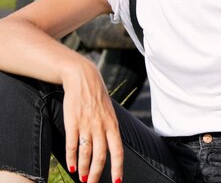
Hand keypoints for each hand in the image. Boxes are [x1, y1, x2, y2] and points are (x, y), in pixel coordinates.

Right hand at [61, 59, 122, 182]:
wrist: (83, 79)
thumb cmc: (97, 97)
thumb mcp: (110, 112)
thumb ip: (110, 129)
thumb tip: (112, 146)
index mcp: (113, 125)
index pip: (118, 151)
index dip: (118, 167)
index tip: (118, 181)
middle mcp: (101, 127)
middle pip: (101, 156)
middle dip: (98, 173)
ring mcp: (87, 125)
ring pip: (86, 153)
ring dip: (84, 168)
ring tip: (82, 179)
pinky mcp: (73, 122)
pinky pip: (72, 144)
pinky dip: (71, 158)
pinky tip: (71, 167)